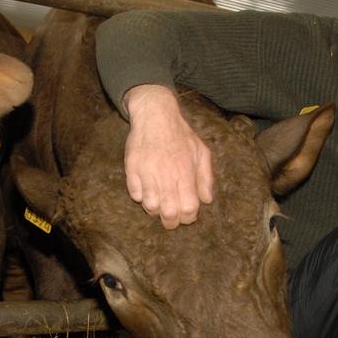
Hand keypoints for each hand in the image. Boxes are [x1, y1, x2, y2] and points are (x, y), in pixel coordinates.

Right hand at [123, 84, 213, 228]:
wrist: (155, 115)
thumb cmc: (181, 135)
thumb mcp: (201, 152)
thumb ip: (206, 177)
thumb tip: (206, 200)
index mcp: (185, 172)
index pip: (188, 208)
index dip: (189, 217)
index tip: (188, 215)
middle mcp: (166, 174)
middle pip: (168, 213)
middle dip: (171, 222)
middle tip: (172, 220)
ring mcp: (147, 172)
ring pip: (150, 207)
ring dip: (155, 210)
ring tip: (159, 204)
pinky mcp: (131, 169)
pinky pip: (134, 195)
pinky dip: (141, 197)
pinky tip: (147, 190)